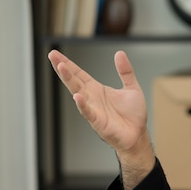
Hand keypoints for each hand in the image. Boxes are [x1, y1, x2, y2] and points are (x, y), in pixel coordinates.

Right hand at [48, 50, 154, 189]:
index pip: (79, 74)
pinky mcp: (98, 122)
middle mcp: (92, 98)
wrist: (138, 135)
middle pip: (74, 80)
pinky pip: (88, 112)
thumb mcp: (132, 88)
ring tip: (61, 68)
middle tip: (52, 55)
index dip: (69, 64)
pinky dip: (83, 105)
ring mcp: (93, 110)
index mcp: (97, 89)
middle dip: (63, 68)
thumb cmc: (133, 115)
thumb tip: (120, 53)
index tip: (56, 53)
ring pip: (78, 93)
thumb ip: (126, 71)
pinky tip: (77, 96)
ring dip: (69, 81)